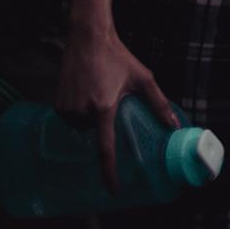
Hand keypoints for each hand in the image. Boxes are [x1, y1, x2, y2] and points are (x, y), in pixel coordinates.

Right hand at [56, 28, 178, 191]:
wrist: (88, 39)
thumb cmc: (118, 58)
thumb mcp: (143, 79)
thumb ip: (158, 103)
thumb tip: (173, 125)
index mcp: (103, 108)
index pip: (105, 149)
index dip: (109, 172)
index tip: (112, 190)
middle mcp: (82, 111)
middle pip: (96, 134)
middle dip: (105, 123)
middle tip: (111, 100)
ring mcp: (66, 108)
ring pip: (82, 127)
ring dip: (91, 118)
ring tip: (99, 93)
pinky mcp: (56, 103)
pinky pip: (70, 119)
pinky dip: (79, 113)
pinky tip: (88, 94)